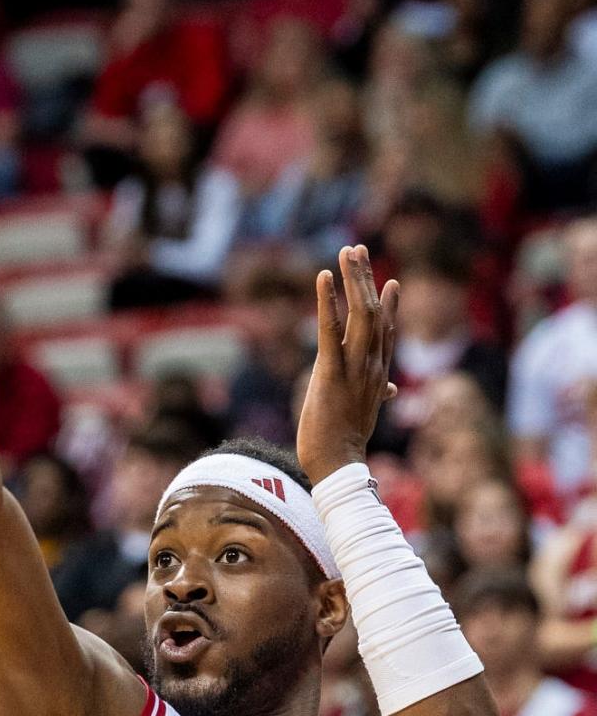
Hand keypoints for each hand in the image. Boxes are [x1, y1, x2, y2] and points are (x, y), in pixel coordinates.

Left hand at [296, 245, 398, 485]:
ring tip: (347, 252)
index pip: (388, 332)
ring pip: (360, 314)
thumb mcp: (364, 412)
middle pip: (375, 313)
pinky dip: (328, 301)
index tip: (391, 282)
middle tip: (358, 251)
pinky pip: (330, 330)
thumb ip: (378, 393)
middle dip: (366, 279)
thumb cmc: (345, 442)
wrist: (337, 465)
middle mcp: (372, 366)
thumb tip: (390, 390)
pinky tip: (324, 278)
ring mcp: (354, 367)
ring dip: (353, 280)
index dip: (390, 305)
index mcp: (378, 375)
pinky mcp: (330, 371)